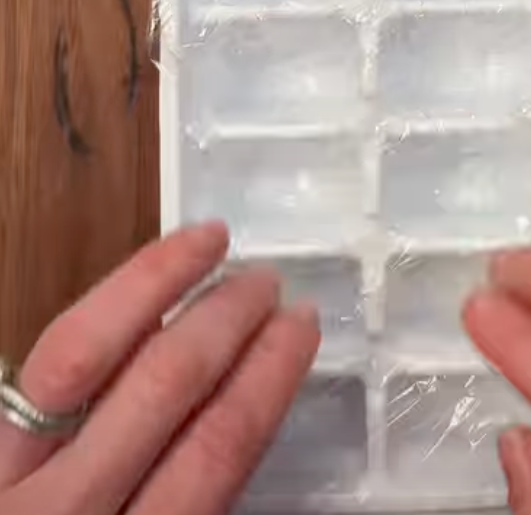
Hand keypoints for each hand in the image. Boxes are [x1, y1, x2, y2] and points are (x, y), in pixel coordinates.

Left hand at [0, 223, 318, 514]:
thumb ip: (185, 500)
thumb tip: (239, 404)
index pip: (214, 455)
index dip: (267, 379)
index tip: (301, 327)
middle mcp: (67, 511)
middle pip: (162, 390)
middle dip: (226, 320)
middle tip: (268, 282)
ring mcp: (8, 474)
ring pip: (84, 352)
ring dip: (163, 283)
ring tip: (214, 242)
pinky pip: (47, 356)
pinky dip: (105, 303)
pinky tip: (142, 279)